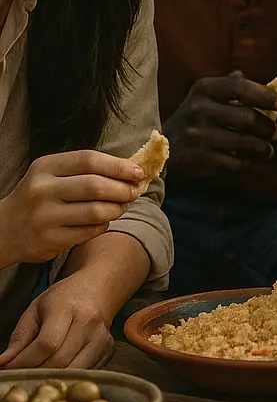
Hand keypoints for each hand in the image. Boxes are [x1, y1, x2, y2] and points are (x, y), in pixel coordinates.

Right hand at [0, 150, 142, 266]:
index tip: (138, 172)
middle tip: (135, 192)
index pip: (90, 160)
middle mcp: (42, 190)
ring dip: (117, 209)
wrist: (4, 229)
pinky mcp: (48, 241)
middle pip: (95, 186)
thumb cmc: (41, 196)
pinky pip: (89, 231)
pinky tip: (103, 221)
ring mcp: (44, 217)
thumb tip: (132, 170)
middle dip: (123, 189)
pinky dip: (103, 225)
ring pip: (96, 211)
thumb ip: (88, 169)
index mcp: (45, 167)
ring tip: (122, 206)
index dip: (119, 166)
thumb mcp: (54, 174)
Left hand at [0, 271, 114, 369]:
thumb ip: (19, 338)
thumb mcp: (36, 309)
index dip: (24, 361)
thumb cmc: (64, 298)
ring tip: (38, 372)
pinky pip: (84, 373)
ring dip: (51, 377)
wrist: (97, 289)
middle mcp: (89, 323)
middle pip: (59, 361)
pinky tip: (58, 368)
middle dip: (35, 372)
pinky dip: (68, 376)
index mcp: (68, 307)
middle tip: (21, 374)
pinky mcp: (108, 349)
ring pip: (72, 371)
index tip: (8, 368)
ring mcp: (102, 337)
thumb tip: (3, 364)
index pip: (46, 344)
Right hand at [163, 70, 276, 178]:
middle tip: (276, 133)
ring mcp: (198, 135)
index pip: (242, 88)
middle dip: (268, 127)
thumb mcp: (207, 95)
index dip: (268, 96)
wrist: (161, 147)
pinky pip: (235, 162)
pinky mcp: (199, 158)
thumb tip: (273, 85)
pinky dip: (247, 161)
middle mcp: (199, 109)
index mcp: (204, 88)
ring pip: (246, 142)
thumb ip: (235, 86)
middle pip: (248, 118)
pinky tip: (248, 159)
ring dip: (263, 148)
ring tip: (268, 149)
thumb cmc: (195, 117)